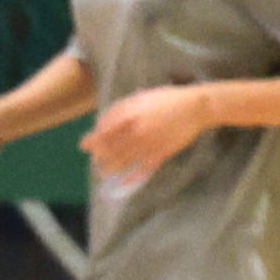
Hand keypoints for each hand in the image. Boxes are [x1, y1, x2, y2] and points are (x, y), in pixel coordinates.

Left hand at [81, 83, 217, 184]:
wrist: (194, 108)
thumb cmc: (166, 99)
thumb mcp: (140, 97)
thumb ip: (121, 109)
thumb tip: (105, 122)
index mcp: (129, 114)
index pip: (103, 131)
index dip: (93, 140)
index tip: (85, 146)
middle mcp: (135, 130)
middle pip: (111, 147)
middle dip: (99, 156)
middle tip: (94, 161)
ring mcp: (148, 143)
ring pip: (124, 160)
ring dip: (111, 168)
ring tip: (103, 173)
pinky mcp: (161, 153)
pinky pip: (143, 168)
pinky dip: (131, 177)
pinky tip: (123, 182)